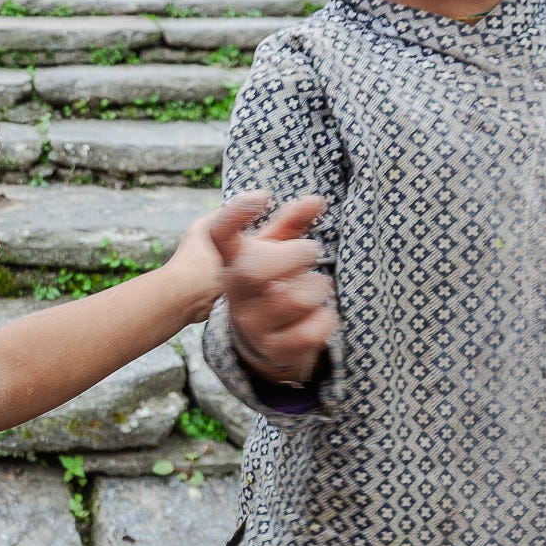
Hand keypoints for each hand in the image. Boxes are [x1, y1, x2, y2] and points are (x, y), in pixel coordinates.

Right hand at [204, 193, 333, 386]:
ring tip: (318, 287)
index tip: (262, 196)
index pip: (220, 234)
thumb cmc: (270, 280)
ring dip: (317, 288)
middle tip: (313, 250)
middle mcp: (235, 294)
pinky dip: (325, 320)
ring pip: (292, 300)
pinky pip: (309, 333)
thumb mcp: (274, 249)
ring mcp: (251, 324)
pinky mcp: (273, 349)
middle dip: (293, 256)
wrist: (263, 335)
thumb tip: (316, 200)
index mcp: (232, 262)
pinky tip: (321, 314)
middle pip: (252, 273)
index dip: (235, 213)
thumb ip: (292, 223)